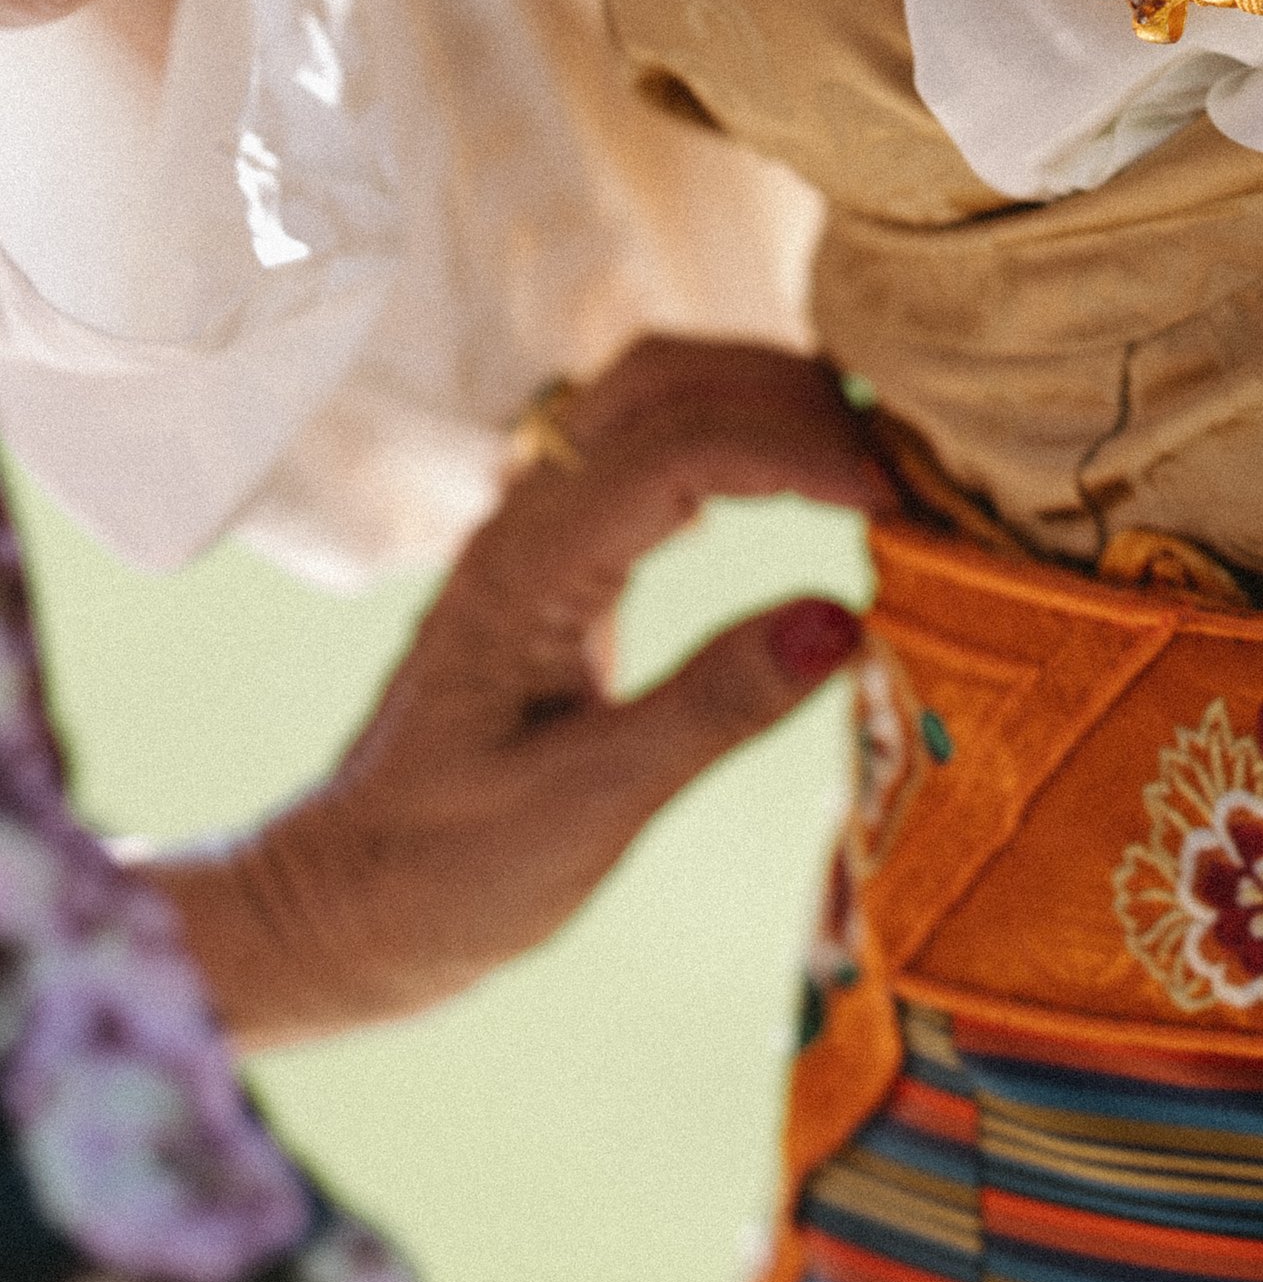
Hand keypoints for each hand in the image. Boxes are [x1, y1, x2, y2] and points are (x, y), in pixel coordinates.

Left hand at [154, 335, 898, 1043]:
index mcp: (527, 568)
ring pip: (652, 392)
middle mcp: (522, 520)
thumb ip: (715, 707)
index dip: (799, 454)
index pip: (681, 446)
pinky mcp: (553, 557)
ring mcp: (531, 530)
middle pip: (664, 376)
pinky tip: (793, 487)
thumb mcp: (589, 809)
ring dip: (762, 400)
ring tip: (866, 463)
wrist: (344, 905)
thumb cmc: (448, 871)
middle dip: (791, 395)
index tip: (895, 505)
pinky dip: (732, 434)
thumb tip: (849, 619)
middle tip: (900, 465)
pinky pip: (646, 445)